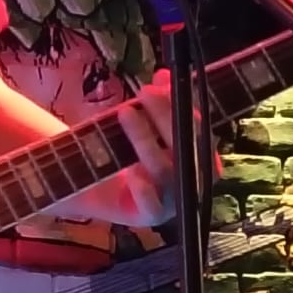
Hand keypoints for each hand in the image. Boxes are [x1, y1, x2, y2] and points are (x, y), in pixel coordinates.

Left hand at [71, 70, 216, 228]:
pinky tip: (133, 172)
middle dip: (167, 118)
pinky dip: (145, 190)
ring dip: (147, 140)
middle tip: (145, 92)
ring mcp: (171, 200)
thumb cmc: (124, 148)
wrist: (92, 185)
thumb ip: (155, 100)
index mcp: (195, 154)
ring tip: (126, 113)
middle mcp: (190, 178)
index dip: (187, 105)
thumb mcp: (138, 120)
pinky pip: (152, 208)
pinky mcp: (147, 217)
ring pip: (167, 171)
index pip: (200, 129)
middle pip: (188, 149)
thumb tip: (164, 76)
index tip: (167, 82)